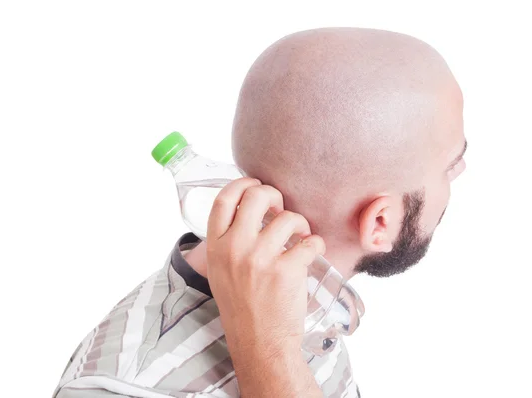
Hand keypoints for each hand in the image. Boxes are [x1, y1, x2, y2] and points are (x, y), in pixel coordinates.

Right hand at [205, 178, 325, 358]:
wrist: (259, 343)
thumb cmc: (242, 307)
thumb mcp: (220, 272)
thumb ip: (227, 242)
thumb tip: (247, 211)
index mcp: (216, 247)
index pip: (224, 199)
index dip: (242, 184)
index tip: (255, 184)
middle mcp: (235, 248)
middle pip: (257, 197)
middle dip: (275, 195)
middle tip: (282, 209)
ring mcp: (261, 258)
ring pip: (288, 218)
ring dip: (300, 224)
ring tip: (300, 237)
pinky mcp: (287, 270)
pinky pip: (310, 242)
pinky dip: (316, 244)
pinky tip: (311, 252)